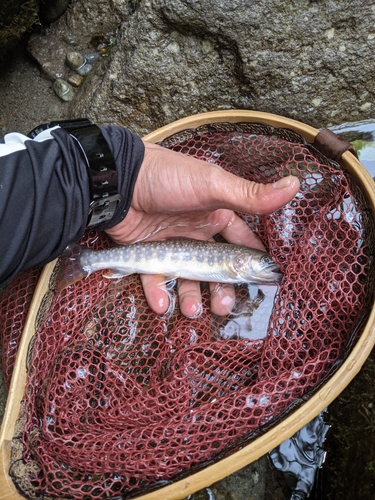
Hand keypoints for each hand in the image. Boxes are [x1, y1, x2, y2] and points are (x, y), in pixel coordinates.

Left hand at [105, 141, 299, 316]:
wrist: (117, 180)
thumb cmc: (169, 178)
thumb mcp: (213, 186)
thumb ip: (251, 195)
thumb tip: (294, 185)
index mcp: (217, 214)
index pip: (241, 243)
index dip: (251, 264)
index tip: (263, 285)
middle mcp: (197, 232)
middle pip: (215, 269)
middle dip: (220, 290)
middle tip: (223, 308)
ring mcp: (172, 244)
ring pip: (188, 278)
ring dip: (191, 297)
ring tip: (192, 311)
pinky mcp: (147, 253)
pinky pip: (156, 278)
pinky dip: (159, 292)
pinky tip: (162, 303)